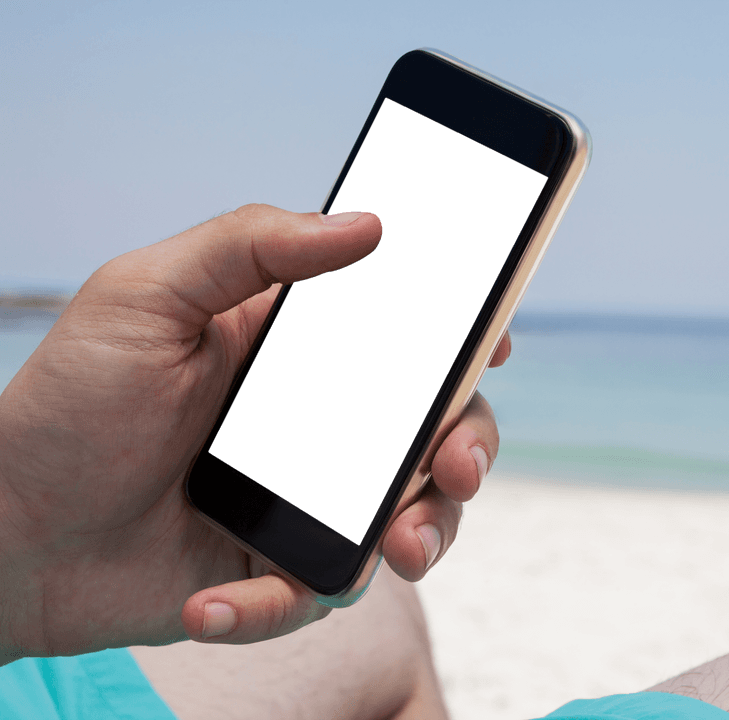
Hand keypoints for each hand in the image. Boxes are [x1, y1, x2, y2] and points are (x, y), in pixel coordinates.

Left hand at [0, 204, 506, 659]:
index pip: (405, 339)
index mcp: (296, 351)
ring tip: (397, 548)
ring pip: (409, 514)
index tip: (493, 343)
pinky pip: (322, 590)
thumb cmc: (65, 408)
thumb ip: (250, 245)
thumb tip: (364, 225)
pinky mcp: (280, 569)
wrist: (6, 537)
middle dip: (469, 447)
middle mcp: (317, 425)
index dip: (462, 341)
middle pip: (433, 431)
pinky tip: (213, 601)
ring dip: (424, 533)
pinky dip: (280, 604)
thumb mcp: (144, 296)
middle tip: (456, 464)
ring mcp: (306, 498)